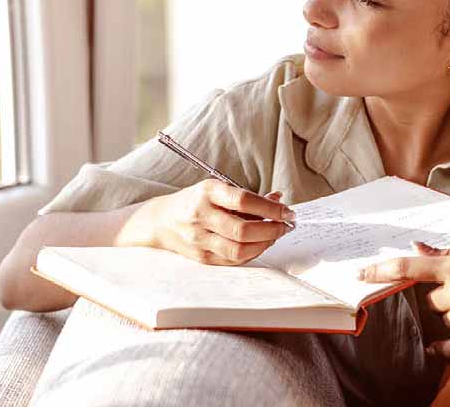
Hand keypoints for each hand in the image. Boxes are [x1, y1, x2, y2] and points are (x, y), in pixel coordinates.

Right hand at [141, 179, 295, 265]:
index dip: (270, 208)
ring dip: (264, 244)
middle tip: (285, 225)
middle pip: (243, 230)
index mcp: (207, 193)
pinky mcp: (202, 257)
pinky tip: (259, 245)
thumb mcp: (217, 189)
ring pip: (239, 250)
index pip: (244, 201)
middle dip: (272, 230)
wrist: (162, 220)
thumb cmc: (194, 202)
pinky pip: (233, 260)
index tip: (287, 211)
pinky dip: (252, 253)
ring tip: (274, 235)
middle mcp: (201, 216)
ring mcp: (200, 239)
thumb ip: (248, 197)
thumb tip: (278, 201)